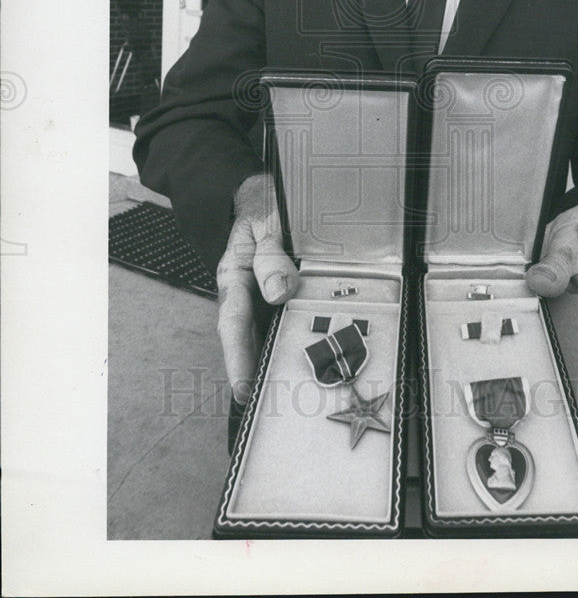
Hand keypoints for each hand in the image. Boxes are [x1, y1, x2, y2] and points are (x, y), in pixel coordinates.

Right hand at [216, 173, 299, 404]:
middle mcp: (247, 294)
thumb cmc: (264, 208)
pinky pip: (292, 323)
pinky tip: (319, 363)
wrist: (268, 194)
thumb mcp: (265, 224)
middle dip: (260, 374)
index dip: (237, 358)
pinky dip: (301, 342)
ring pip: (272, 336)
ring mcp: (266, 299)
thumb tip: (280, 293)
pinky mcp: (286, 298)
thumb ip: (270, 256)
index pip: (233, 324)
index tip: (244, 388)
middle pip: (250, 340)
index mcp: (234, 276)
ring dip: (283, 362)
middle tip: (273, 408)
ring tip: (299, 396)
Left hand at [525, 203, 577, 439]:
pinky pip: (550, 341)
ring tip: (544, 418)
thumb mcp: (574, 244)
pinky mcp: (559, 316)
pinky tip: (522, 375)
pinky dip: (540, 357)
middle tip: (572, 435)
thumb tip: (541, 282)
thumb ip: (558, 264)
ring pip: (571, 359)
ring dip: (561, 382)